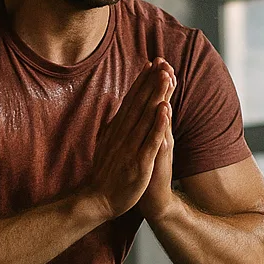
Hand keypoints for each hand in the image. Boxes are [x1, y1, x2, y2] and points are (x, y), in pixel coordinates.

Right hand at [84, 59, 173, 219]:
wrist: (97, 201)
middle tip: (161, 62)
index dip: (141, 82)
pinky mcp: (138, 163)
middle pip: (138, 105)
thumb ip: (112, 129)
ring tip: (165, 76)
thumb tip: (113, 111)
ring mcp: (130, 149)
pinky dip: (158, 125)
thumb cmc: (105, 175)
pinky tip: (165, 109)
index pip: (130, 102)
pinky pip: (149, 141)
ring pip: (145, 118)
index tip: (151, 64)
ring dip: (155, 96)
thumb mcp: (106, 146)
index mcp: (116, 132)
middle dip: (150, 82)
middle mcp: (122, 136)